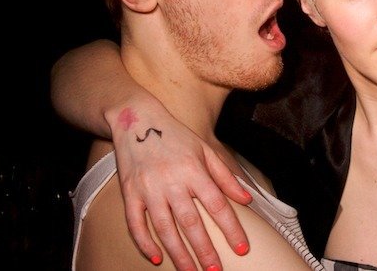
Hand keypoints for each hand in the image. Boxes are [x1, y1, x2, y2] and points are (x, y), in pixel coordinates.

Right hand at [110, 105, 251, 270]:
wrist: (137, 119)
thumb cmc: (176, 136)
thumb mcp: (204, 149)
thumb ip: (225, 175)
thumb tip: (246, 199)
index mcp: (194, 170)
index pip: (217, 205)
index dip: (231, 228)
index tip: (242, 249)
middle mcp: (171, 181)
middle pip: (190, 222)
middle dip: (204, 250)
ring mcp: (148, 188)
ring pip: (164, 228)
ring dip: (178, 254)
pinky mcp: (130, 193)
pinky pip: (135, 223)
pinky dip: (144, 243)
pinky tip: (156, 259)